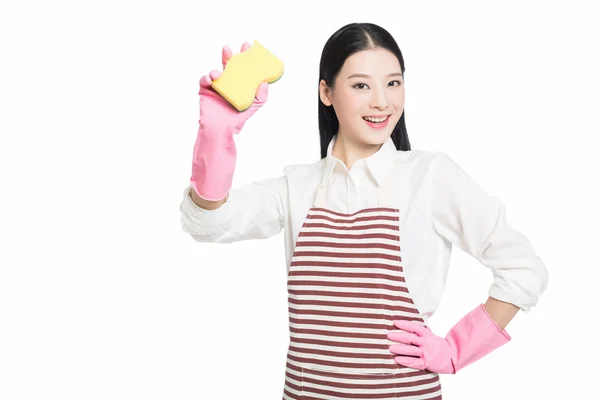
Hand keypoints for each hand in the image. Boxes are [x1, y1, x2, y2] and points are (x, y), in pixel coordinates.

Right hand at [198, 42, 268, 131]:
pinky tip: (210, 79)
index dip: (244, 56)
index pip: (241, 66)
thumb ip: (261, 96)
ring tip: (218, 73)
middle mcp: (227, 82)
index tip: (247, 46)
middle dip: (228, 55)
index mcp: (238, 83)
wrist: (222, 129)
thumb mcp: (254, 107)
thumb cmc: (237, 118)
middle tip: (229, 49)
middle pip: (227, 65)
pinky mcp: (205, 91)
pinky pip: (204, 81)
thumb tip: (265, 82)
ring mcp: (216, 86)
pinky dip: (206, 78)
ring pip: (215, 72)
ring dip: (216, 70)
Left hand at [387, 304, 510, 374]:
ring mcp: (427, 353)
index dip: (405, 324)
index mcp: (427, 334)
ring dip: (400, 349)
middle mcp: (427, 343)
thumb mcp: (431, 334)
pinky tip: (397, 359)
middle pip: (411, 338)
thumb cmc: (437, 344)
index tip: (395, 322)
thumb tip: (416, 314)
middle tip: (388, 335)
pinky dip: (405, 361)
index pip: (415, 327)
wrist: (451, 358)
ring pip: (411, 350)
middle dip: (398, 336)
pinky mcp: (426, 363)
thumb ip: (422, 328)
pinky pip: (414, 362)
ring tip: (390, 347)